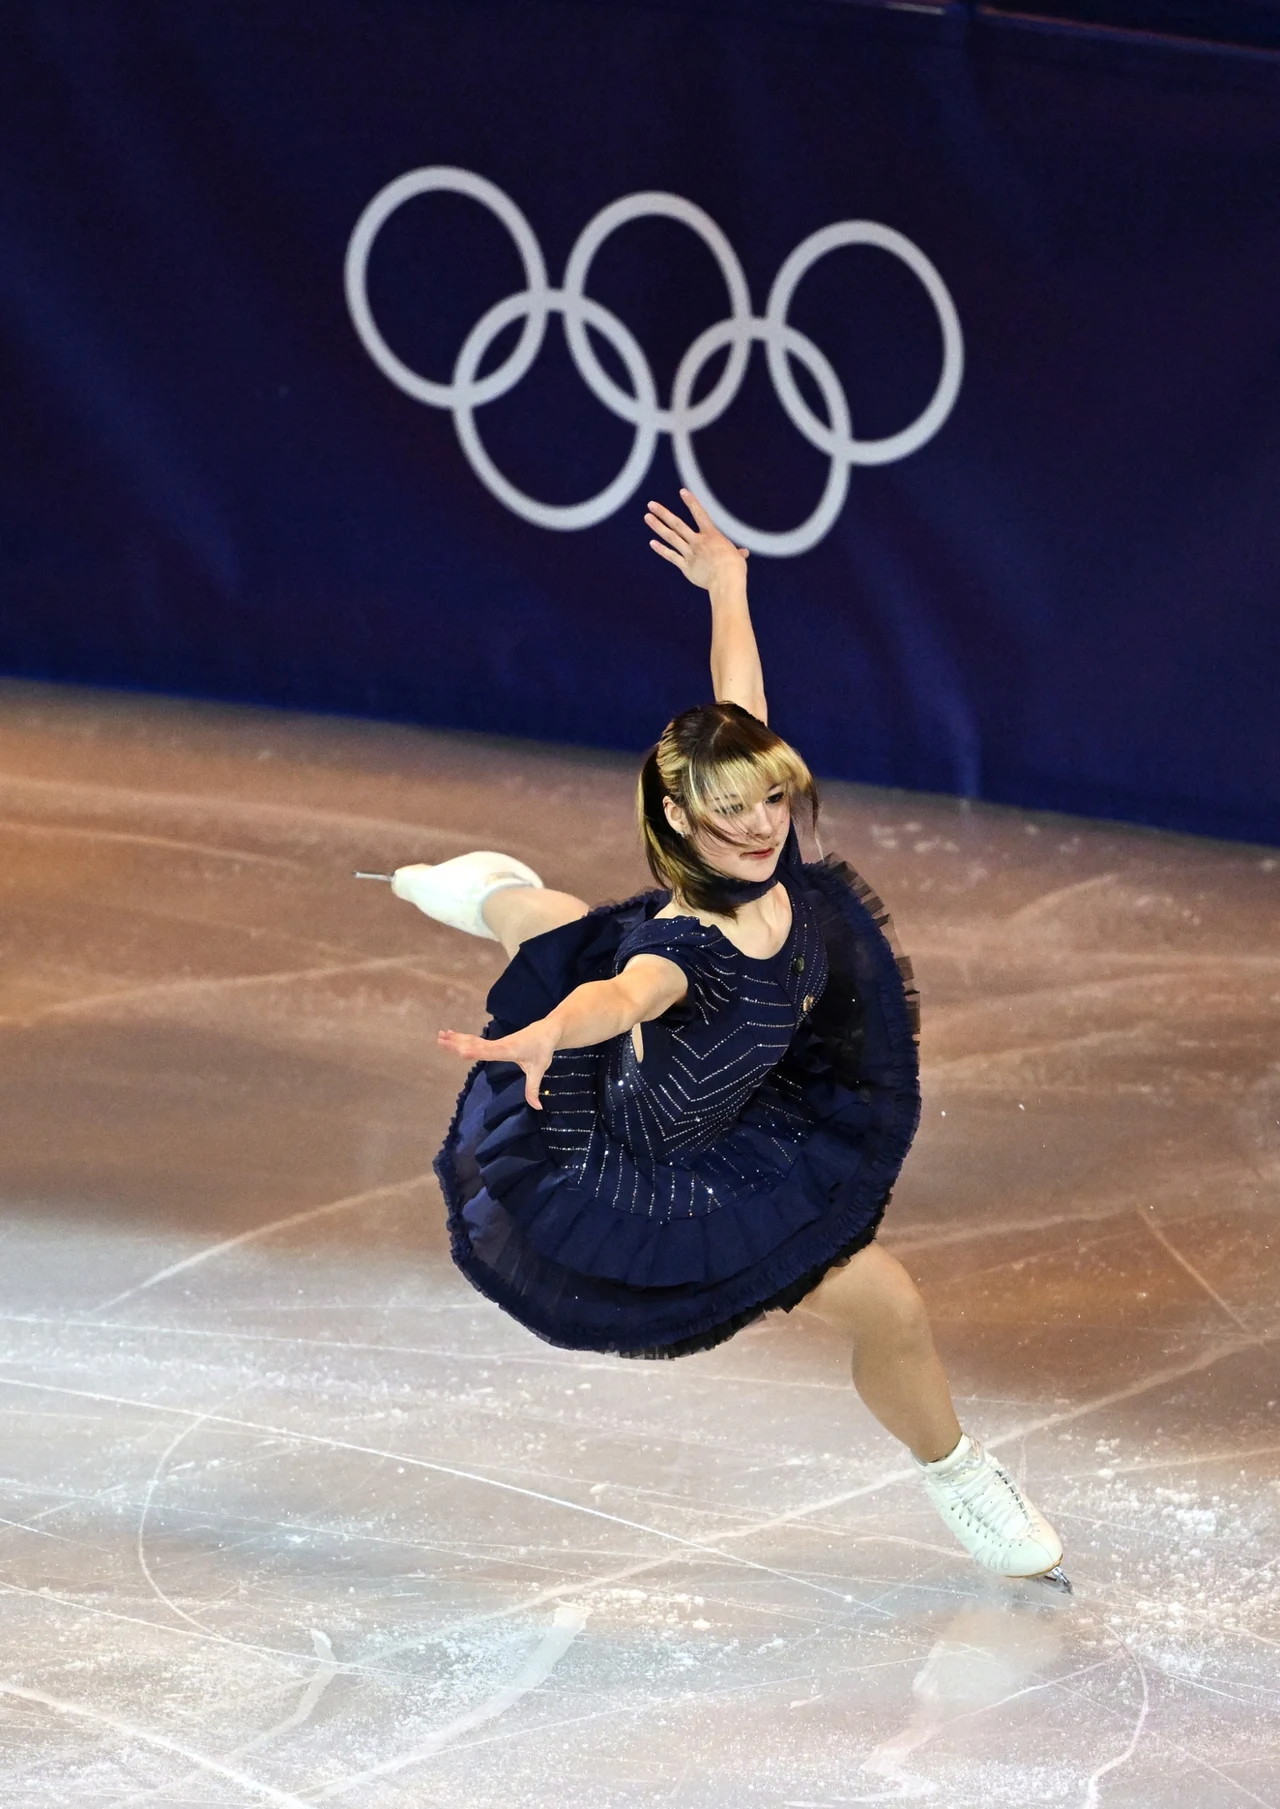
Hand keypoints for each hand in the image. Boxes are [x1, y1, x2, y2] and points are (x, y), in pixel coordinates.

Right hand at [437, 1020, 558, 1109]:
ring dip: (457, 1038)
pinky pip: (476, 1040)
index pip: (489, 1051)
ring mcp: (496, 1041)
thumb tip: (537, 1107)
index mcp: (508, 1050)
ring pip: (473, 1040)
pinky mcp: (496, 1041)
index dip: (475, 1052)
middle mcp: (499, 1044)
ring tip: (440, 1035)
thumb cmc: (543, 1049)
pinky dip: (463, 1037)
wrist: (547, 1030)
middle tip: (440, 1039)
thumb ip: (533, 1089)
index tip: (461, 1051)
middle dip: (457, 1042)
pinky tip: (453, 1035)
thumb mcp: (539, 1070)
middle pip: (475, 1044)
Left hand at [645, 489, 748, 590]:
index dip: (691, 502)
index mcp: (712, 535)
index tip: (682, 491)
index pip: (700, 514)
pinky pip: (671, 556)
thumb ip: (736, 552)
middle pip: (677, 524)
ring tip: (647, 517)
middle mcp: (698, 541)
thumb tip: (742, 553)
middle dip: (663, 513)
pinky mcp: (685, 567)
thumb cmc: (734, 568)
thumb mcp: (736, 557)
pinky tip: (652, 542)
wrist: (725, 581)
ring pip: (671, 537)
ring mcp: (690, 553)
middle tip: (651, 504)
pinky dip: (661, 550)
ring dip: (658, 526)